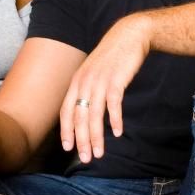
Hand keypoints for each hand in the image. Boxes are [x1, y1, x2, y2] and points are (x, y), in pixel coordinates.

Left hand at [59, 15, 151, 163]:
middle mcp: (84, 82)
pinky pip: (113, 104)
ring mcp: (99, 81)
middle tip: (86, 158)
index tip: (68, 148)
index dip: (66, 131)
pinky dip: (115, 120)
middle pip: (79, 117)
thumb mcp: (93, 73)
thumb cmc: (112, 58)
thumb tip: (85, 112)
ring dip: (96, 137)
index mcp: (76, 82)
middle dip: (81, 140)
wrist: (129, 35)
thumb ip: (87, 90)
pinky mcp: (116, 80)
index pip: (66, 111)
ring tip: (99, 153)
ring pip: (93, 115)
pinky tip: (117, 132)